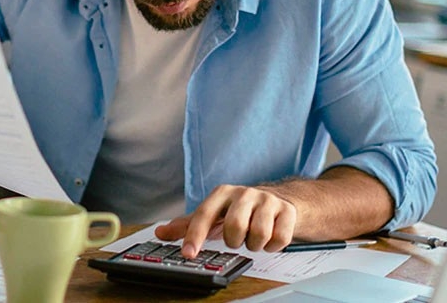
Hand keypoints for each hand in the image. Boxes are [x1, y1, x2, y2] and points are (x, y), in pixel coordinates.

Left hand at [154, 184, 296, 257]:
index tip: (188, 254)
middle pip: (235, 227)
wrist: (279, 201)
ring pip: (259, 235)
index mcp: (222, 193)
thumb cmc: (240, 210)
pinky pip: (279, 239)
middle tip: (237, 239)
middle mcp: (244, 193)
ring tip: (253, 238)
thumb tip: (159, 233)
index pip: (204, 214)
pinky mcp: (287, 210)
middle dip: (235, 241)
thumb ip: (186, 225)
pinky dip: (273, 246)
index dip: (195, 236)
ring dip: (254, 245)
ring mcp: (267, 200)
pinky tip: (270, 238)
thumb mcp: (213, 215)